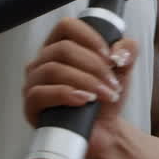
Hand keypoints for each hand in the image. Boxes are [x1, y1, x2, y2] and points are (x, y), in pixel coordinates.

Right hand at [22, 17, 138, 155]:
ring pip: (53, 70)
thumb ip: (127, 52)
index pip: (66, 26)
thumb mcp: (123, 71)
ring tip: (105, 95)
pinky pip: (40, 93)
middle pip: (63, 49)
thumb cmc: (106, 98)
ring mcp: (34, 83)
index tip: (110, 56)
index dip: (90, 37)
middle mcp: (43, 61)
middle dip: (94, 66)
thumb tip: (119, 50)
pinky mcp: (31, 105)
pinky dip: (66, 94)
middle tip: (113, 83)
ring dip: (85, 81)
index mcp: (61, 47)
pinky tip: (85, 100)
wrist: (106, 132)